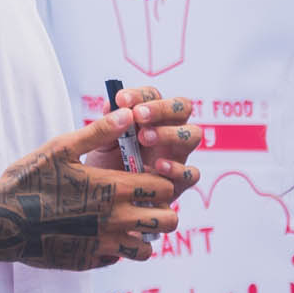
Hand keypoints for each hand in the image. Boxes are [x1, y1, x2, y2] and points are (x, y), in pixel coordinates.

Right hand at [0, 110, 179, 269]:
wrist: (0, 222)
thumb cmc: (29, 179)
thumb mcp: (61, 148)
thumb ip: (99, 131)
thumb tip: (127, 113)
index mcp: (114, 188)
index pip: (165, 187)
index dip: (160, 179)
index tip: (145, 174)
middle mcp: (116, 219)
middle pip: (168, 220)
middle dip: (162, 209)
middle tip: (142, 200)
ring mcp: (105, 244)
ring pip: (148, 247)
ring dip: (143, 233)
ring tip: (125, 220)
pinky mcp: (90, 261)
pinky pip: (119, 258)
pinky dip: (117, 248)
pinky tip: (99, 234)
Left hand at [94, 85, 201, 203]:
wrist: (103, 198)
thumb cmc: (105, 164)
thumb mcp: (100, 142)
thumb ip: (107, 124)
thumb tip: (114, 105)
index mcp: (150, 118)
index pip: (154, 96)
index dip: (140, 94)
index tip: (121, 100)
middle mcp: (168, 132)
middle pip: (182, 108)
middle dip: (161, 108)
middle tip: (138, 115)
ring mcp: (177, 156)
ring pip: (193, 135)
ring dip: (170, 133)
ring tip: (144, 138)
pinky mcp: (179, 183)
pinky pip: (191, 173)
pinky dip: (177, 168)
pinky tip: (158, 166)